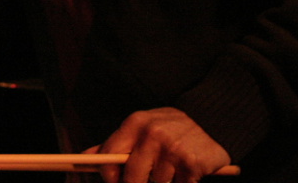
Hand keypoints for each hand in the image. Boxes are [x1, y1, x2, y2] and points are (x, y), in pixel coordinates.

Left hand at [84, 107, 230, 182]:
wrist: (213, 120)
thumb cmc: (170, 129)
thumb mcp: (142, 128)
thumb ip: (115, 145)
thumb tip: (84, 158)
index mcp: (136, 123)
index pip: (110, 156)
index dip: (109, 176)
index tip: (114, 182)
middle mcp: (153, 133)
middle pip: (131, 177)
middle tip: (146, 180)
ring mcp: (173, 149)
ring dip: (162, 182)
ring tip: (170, 171)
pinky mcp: (192, 164)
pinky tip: (184, 174)